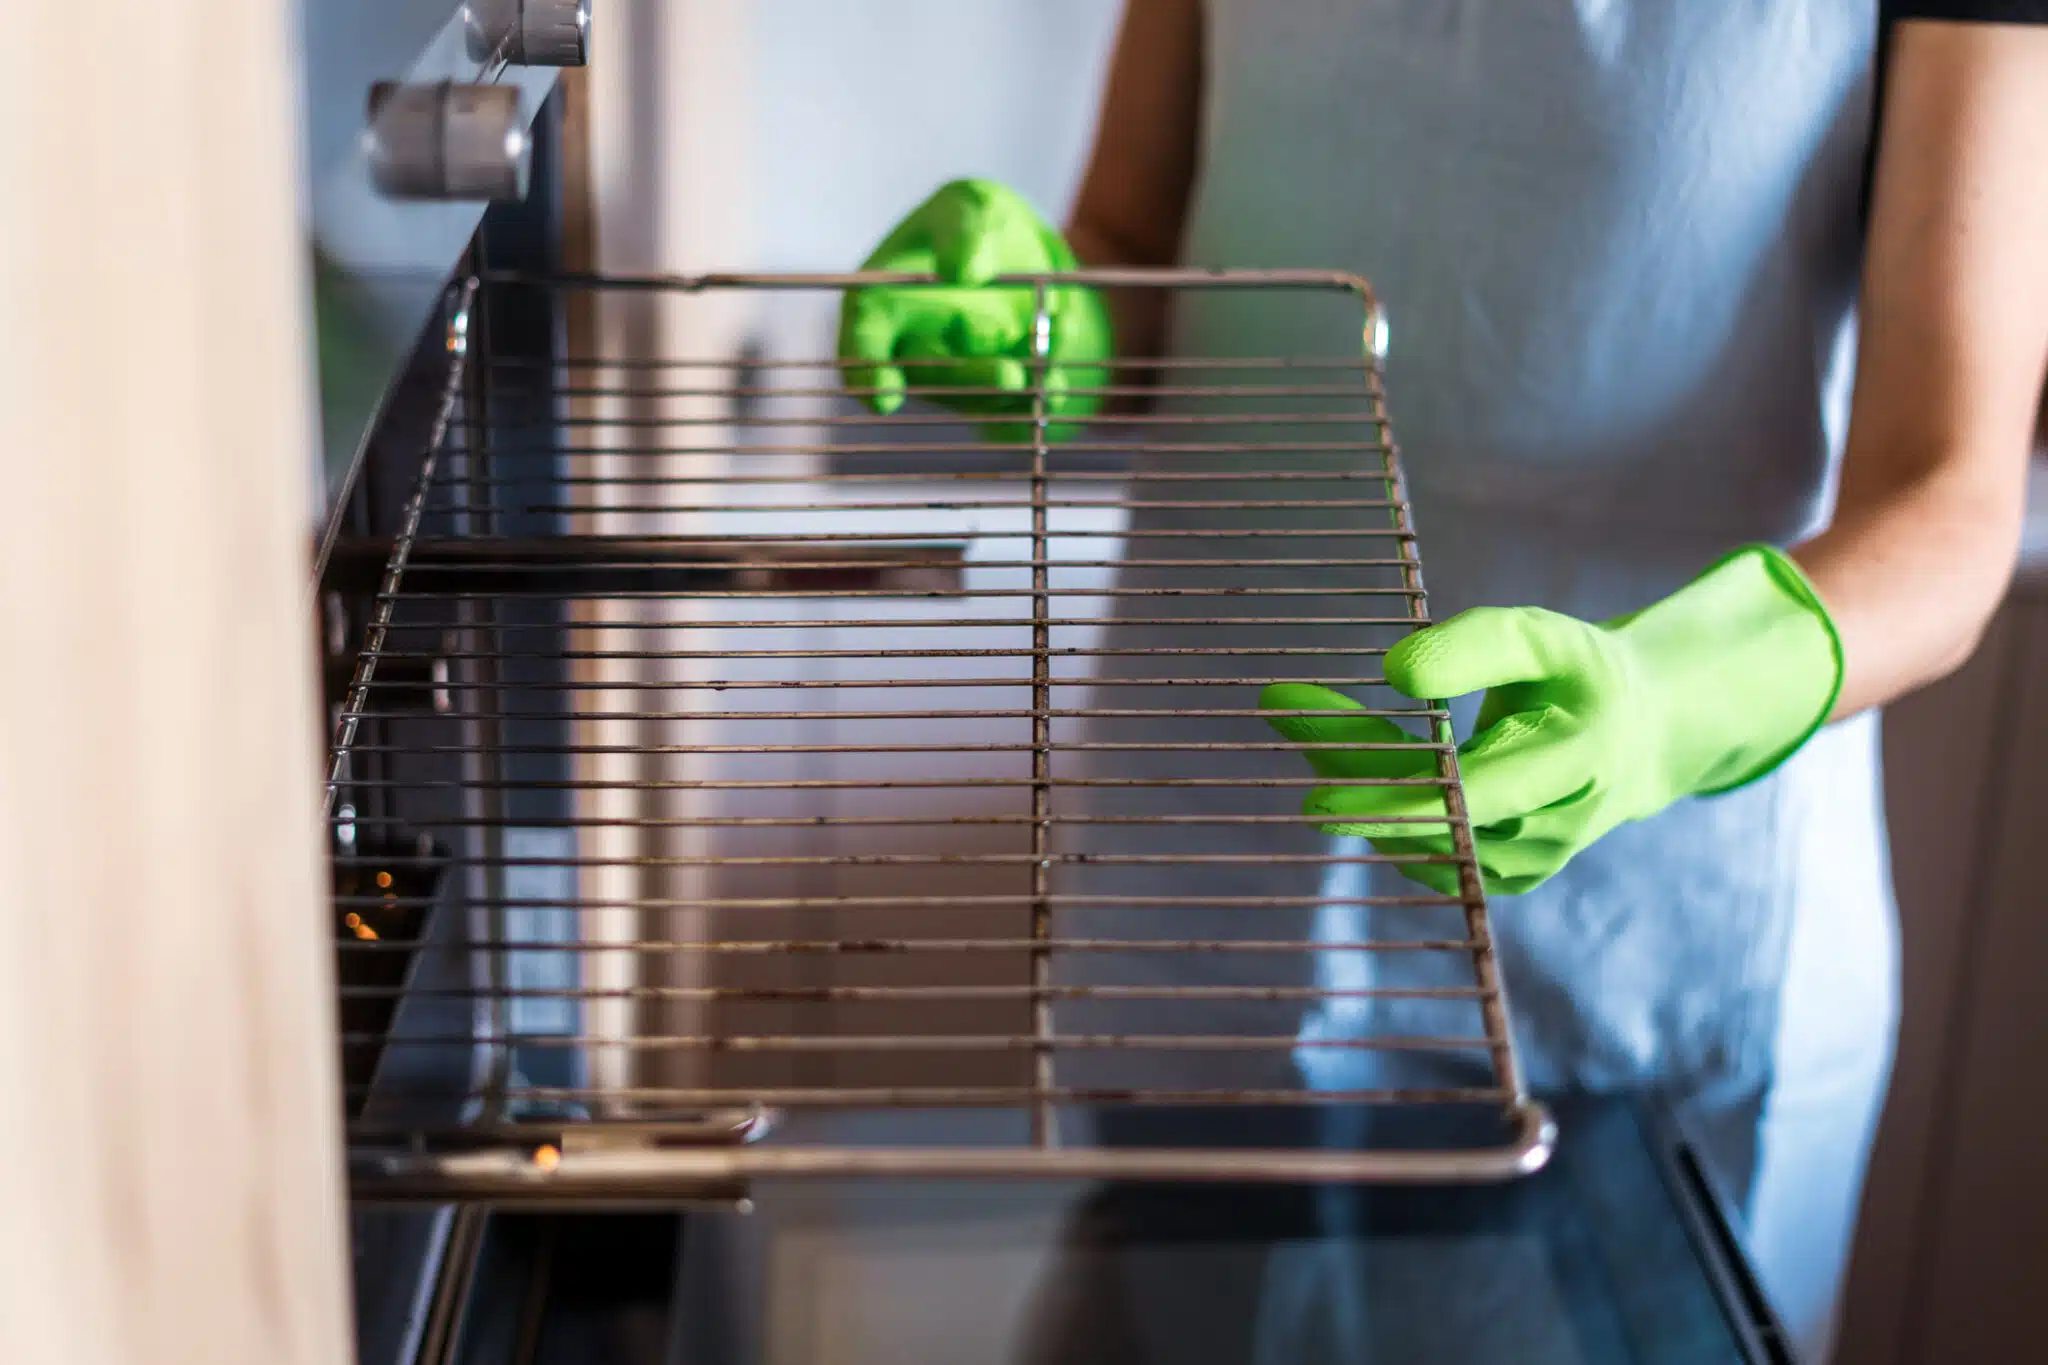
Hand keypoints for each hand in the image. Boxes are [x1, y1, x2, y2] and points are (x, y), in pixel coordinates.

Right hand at [839, 179, 1113, 441]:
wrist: (1017, 246)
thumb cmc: (973, 220)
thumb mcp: (969, 207)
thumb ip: (964, 233)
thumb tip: (963, 272)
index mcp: (881, 304)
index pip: (861, 346)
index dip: (867, 376)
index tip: (884, 398)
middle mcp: (911, 349)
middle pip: (930, 380)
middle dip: (970, 382)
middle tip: (1010, 376)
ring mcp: (954, 375)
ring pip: (978, 399)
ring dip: (1015, 394)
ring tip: (1052, 373)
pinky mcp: (996, 389)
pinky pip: (1015, 402)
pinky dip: (1040, 391)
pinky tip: (1060, 372)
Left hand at [1261, 546, 1842, 895]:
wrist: (1645, 735)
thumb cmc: (1582, 677)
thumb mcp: (1544, 637)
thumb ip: (1475, 647)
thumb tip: (1393, 674)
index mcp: (1576, 763)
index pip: (1468, 800)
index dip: (1389, 802)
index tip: (1314, 798)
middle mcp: (1551, 830)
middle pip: (1426, 813)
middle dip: (1349, 765)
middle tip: (1285, 710)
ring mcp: (1527, 865)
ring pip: (1415, 836)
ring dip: (1355, 781)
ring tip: (1310, 720)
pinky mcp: (1503, 878)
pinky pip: (1424, 850)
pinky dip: (1378, 809)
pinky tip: (1350, 764)